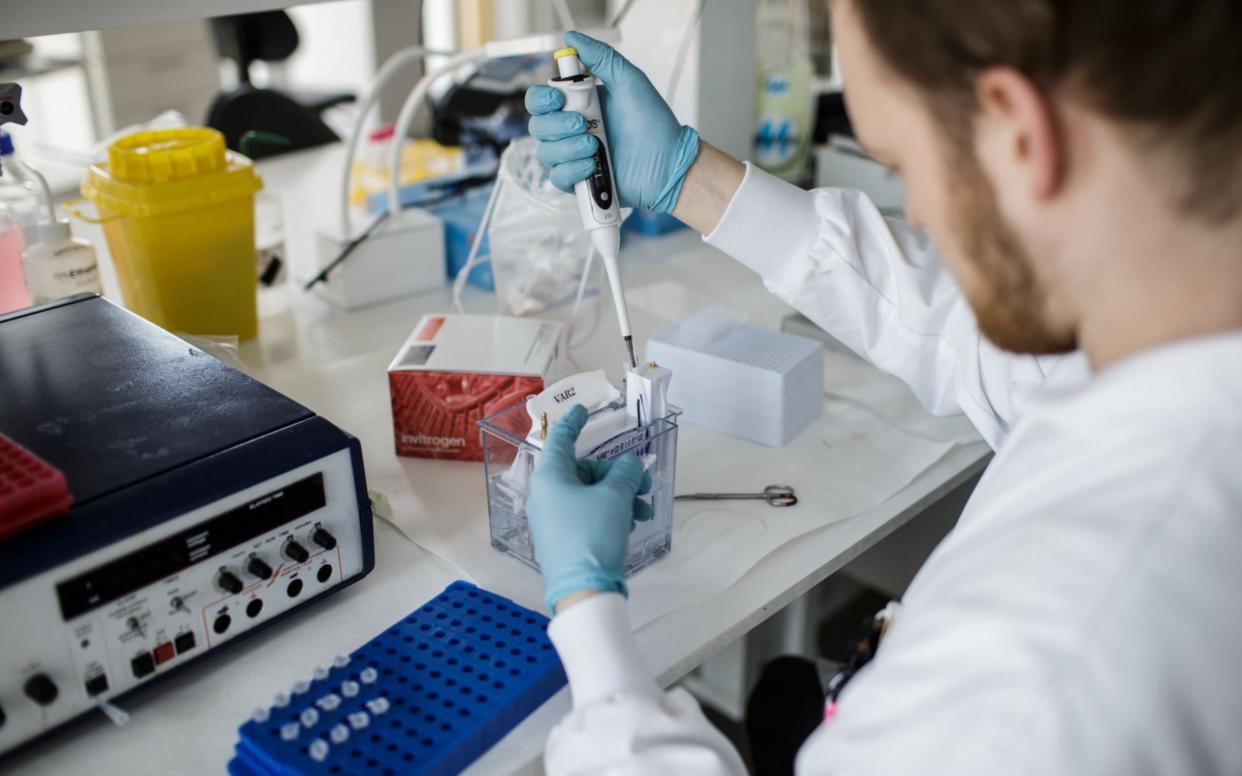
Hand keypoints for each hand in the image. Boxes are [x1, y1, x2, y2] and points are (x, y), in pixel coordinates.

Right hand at [524, 31, 700, 213]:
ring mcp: (574, 155)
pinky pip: (557, 177)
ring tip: (594, 146)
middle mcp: (572, 129)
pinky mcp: (579, 180)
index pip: (540, 100)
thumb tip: (573, 38)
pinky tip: (592, 164)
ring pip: (545, 152)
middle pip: (538, 126)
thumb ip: (601, 58)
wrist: (667, 163)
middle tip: (583, 124)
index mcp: (579, 104)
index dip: (541, 99)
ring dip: (567, 147)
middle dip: (557, 125)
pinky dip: (572, 169)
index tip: (557, 99)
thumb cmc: (654, 124)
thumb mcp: (629, 81)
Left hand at [525, 404, 652, 613]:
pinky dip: (609, 514)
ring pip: (589, 495)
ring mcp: (551, 519)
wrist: (584, 591)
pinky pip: (586, 515)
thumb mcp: (615, 496)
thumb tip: (630, 464)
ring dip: (620, 497)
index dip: (574, 422)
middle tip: (644, 482)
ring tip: (643, 511)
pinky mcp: (561, 540)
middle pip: (583, 471)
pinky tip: (631, 525)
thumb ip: (625, 472)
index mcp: (549, 477)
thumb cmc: (593, 534)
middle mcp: (545, 495)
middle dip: (617, 474)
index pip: (561, 439)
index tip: (582, 409)